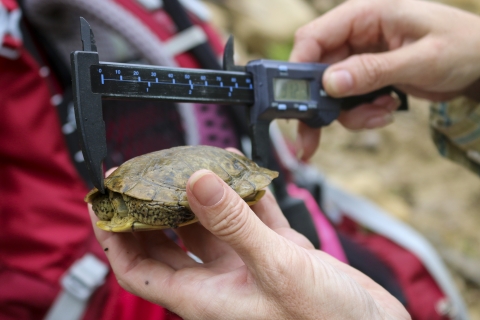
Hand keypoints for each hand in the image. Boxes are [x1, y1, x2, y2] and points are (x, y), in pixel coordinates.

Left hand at [90, 167, 409, 318]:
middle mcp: (221, 281)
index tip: (101, 201)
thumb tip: (193, 180)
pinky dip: (243, 193)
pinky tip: (239, 166)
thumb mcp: (276, 266)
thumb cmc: (328, 318)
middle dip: (150, 210)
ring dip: (199, 195)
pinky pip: (250, 217)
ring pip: (209, 225)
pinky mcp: (277, 252)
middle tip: (140, 173)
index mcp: (206, 296)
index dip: (113, 238)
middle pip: (167, 243)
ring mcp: (249, 264)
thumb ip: (234, 223)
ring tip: (190, 161)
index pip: (138, 269)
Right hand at [290, 0, 479, 159]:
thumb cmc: (463, 47)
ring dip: (348, 114)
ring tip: (380, 114)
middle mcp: (357, 34)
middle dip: (317, 107)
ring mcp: (360, 57)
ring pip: (330, 92)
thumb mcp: (420, 59)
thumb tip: (330, 84)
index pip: (314, 37)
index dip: (299, 69)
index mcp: (367, 14)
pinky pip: (348, 100)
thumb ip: (373, 70)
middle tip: (309, 140)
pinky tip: (386, 110)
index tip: (298, 103)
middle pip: (315, 70)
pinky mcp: (366, 76)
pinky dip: (361, 114)